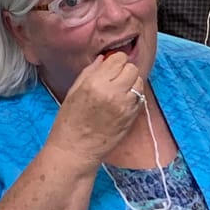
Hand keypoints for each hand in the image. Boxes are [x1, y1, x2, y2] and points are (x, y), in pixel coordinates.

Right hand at [45, 52, 145, 166]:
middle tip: (115, 78)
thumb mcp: (73, 91)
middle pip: (132, 68)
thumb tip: (103, 59)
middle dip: (124, 70)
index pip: (118, 59)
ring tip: (119, 90)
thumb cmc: (69, 121)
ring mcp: (125, 106)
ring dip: (131, 83)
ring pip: (139, 82)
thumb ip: (90, 72)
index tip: (110, 66)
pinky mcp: (132, 117)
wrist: (76, 150)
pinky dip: (134, 96)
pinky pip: (140, 97)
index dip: (115, 61)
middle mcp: (113, 93)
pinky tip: (122, 101)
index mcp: (95, 83)